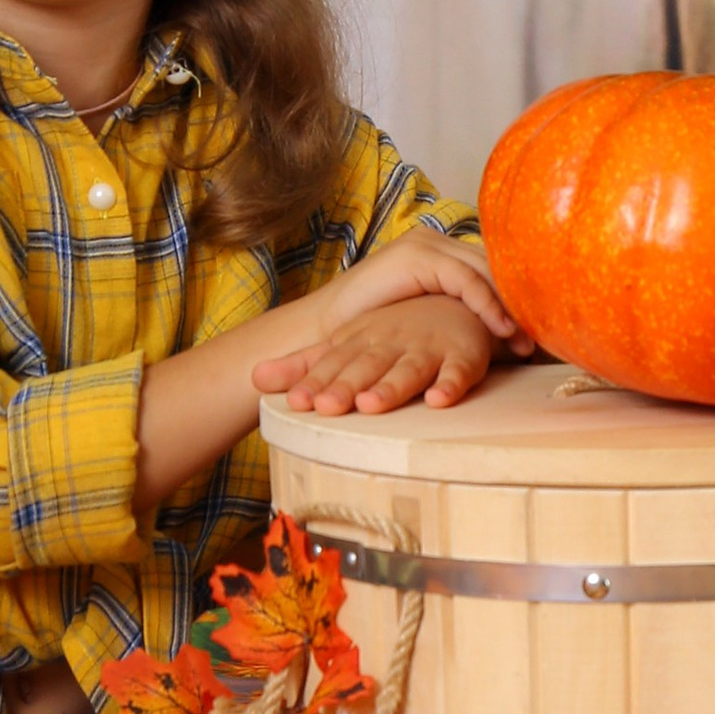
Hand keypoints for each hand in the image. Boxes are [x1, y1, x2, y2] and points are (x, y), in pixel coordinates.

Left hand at [255, 294, 498, 414]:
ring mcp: (427, 348)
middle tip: (326, 408)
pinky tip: (439, 400)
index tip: (295, 402)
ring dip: (392, 386)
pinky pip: (459, 371)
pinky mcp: (463, 356)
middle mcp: (392, 342)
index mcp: (361, 339)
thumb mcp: (348, 345)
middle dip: (347, 386)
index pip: (334, 363)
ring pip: (409, 369)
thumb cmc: (393, 333)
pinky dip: (451, 383)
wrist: (454, 305)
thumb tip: (251, 376)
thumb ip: (305, 364)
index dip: (316, 381)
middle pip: (367, 367)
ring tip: (372, 405)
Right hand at [329, 230, 532, 352]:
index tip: (542, 330)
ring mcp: (426, 245)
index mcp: (440, 253)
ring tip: (529, 338)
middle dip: (523, 299)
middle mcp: (436, 241)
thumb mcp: (427, 320)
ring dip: (511, 304)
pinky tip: (502, 330)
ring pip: (485, 269)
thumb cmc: (375, 333)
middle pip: (494, 264)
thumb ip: (459, 315)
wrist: (326, 332)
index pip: (491, 268)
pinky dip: (487, 305)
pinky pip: (464, 280)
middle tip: (550, 332)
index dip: (518, 296)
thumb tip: (509, 338)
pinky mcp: (417, 257)